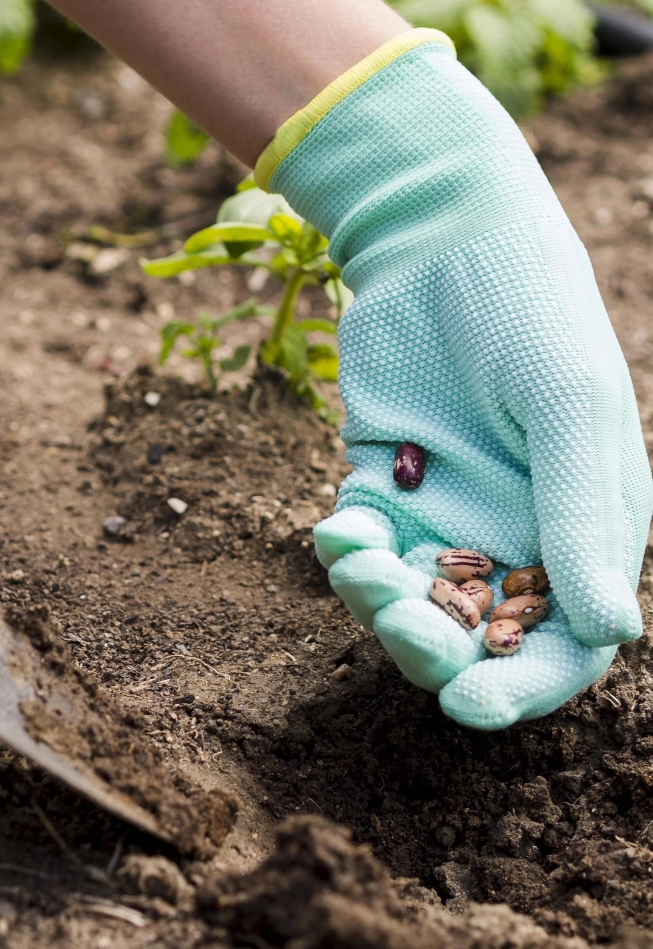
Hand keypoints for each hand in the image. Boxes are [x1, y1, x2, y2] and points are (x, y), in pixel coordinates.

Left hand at [261, 32, 652, 729]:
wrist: (441, 240)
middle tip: (395, 624)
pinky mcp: (382, 479)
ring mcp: (443, 508)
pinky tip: (335, 528)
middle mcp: (514, 530)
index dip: (522, 686)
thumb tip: (612, 635)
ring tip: (356, 563)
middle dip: (432, 649)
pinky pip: (361, 543)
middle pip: (475, 634)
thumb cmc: (527, 312)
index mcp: (582, 528)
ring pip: (408, 598)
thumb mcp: (567, 408)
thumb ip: (583, 515)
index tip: (468, 708)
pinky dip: (344, 550)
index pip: (564, 642)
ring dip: (377, 600)